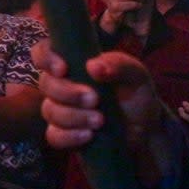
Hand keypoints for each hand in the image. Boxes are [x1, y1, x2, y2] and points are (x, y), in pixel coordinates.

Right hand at [32, 40, 163, 157]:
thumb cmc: (135, 94)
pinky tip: (89, 135)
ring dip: (74, 116)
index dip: (45, 58)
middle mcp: (61, 84)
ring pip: (49, 111)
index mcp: (73, 63)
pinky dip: (70, 136)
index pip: (43, 52)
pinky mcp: (63, 134)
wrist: (144, 128)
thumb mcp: (136, 75)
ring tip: (100, 120)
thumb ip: (119, 65)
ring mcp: (60, 110)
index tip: (63, 69)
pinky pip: (54, 136)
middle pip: (45, 84)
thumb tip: (93, 66)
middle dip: (68, 93)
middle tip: (95, 99)